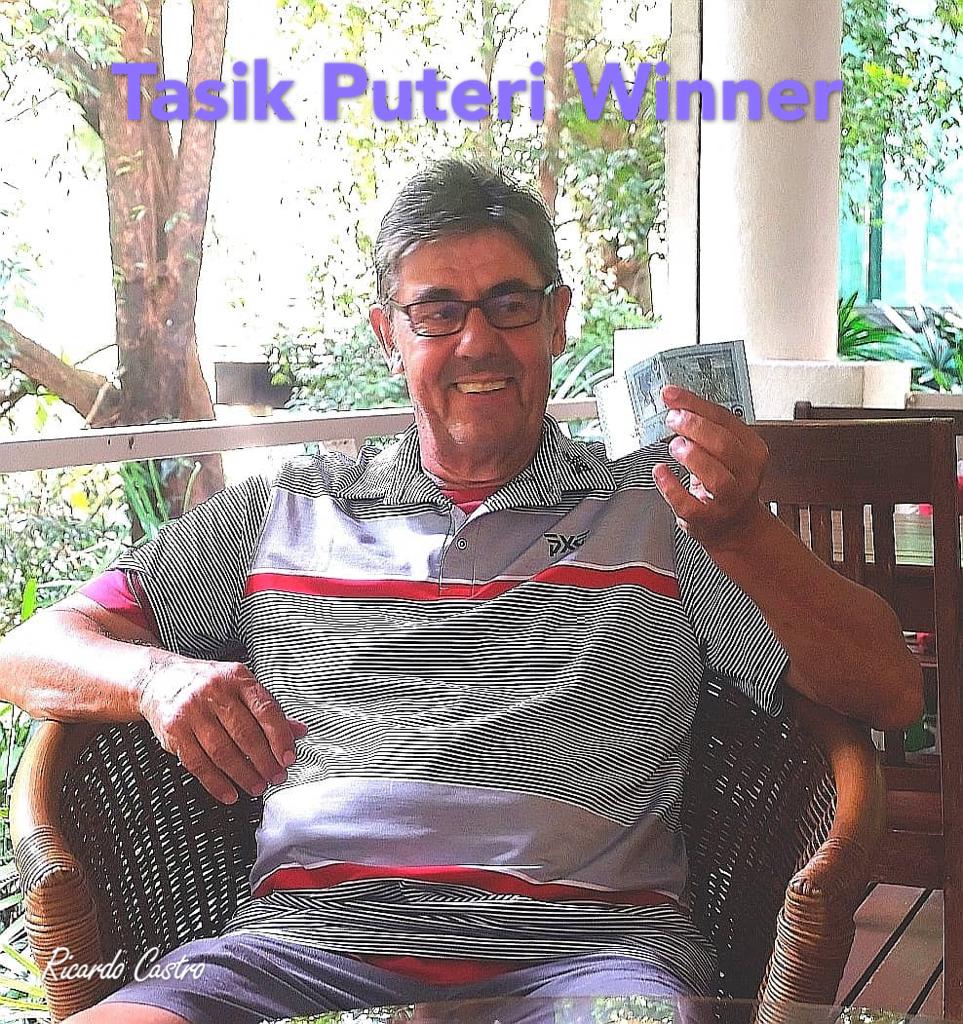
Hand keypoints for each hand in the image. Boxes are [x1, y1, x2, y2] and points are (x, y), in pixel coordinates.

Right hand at [137, 654, 307, 804]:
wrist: (160, 680)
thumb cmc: (207, 684)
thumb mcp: (240, 686)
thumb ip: (269, 710)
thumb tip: (300, 731)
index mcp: (237, 679)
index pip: (266, 710)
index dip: (280, 737)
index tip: (289, 758)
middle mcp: (214, 692)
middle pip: (245, 733)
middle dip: (264, 761)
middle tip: (276, 777)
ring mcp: (192, 712)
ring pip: (222, 751)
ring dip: (243, 775)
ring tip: (257, 787)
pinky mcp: (174, 731)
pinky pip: (198, 763)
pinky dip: (216, 783)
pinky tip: (230, 793)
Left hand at [652, 385, 769, 549]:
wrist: (735, 526)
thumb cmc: (727, 482)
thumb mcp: (725, 451)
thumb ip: (705, 427)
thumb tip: (675, 402)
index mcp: (752, 450)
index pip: (725, 419)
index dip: (695, 404)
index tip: (672, 396)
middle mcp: (745, 474)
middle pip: (723, 444)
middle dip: (694, 427)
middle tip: (673, 419)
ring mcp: (728, 499)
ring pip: (715, 475)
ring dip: (691, 456)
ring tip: (674, 446)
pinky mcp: (707, 518)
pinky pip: (688, 503)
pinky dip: (671, 487)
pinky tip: (659, 471)